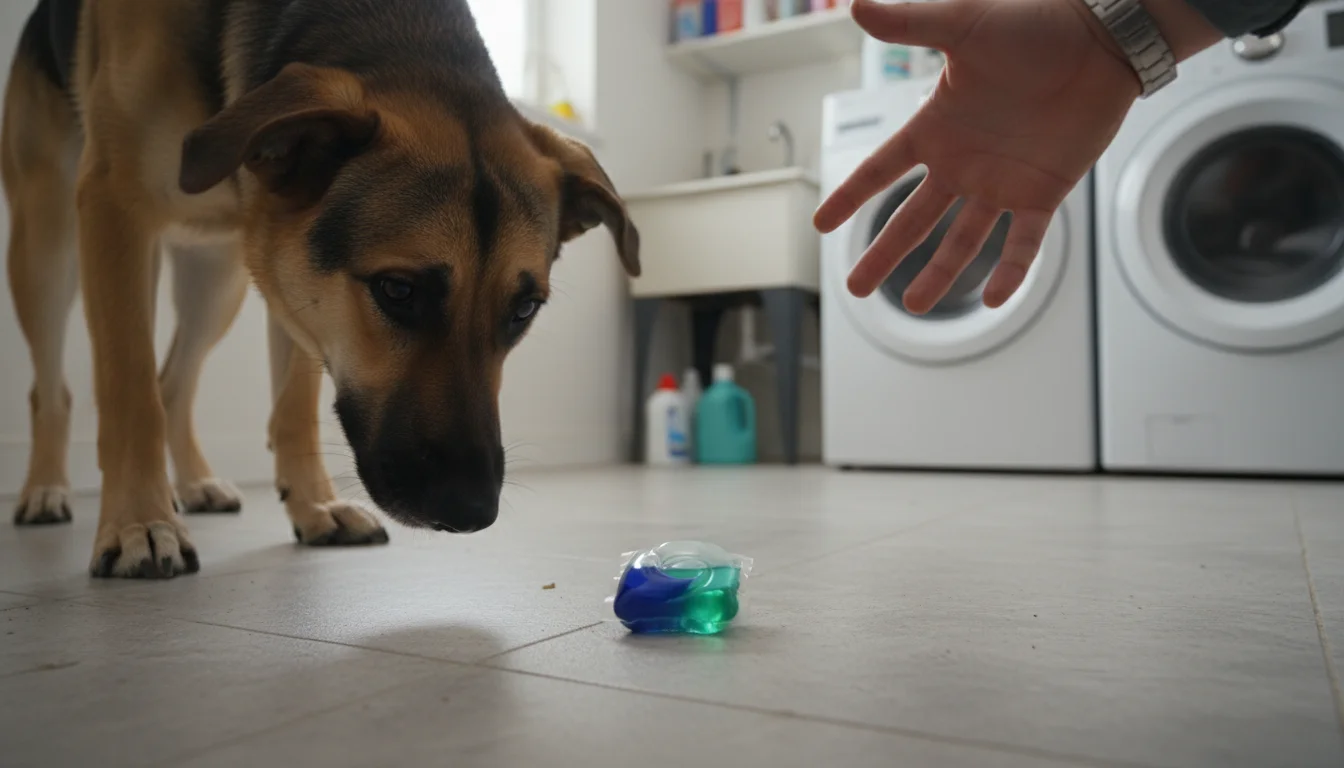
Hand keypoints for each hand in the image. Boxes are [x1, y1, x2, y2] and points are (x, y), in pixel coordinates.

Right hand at [816, 0, 1143, 312]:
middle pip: (912, 219)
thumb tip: (855, 5)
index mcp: (936, 129)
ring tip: (915, 306)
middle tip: (855, 289)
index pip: (880, 170)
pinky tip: (992, 300)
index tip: (821, 226)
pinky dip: (1009, 271)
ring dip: (938, 274)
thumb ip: (910, 22)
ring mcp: (1001, 182)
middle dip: (883, 255)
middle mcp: (962, 163)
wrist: (1099, 35)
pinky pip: (1023, 243)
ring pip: (962, 241)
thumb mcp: (962, 22)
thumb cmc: (1031, 23)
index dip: (850, 197)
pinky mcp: (1043, 193)